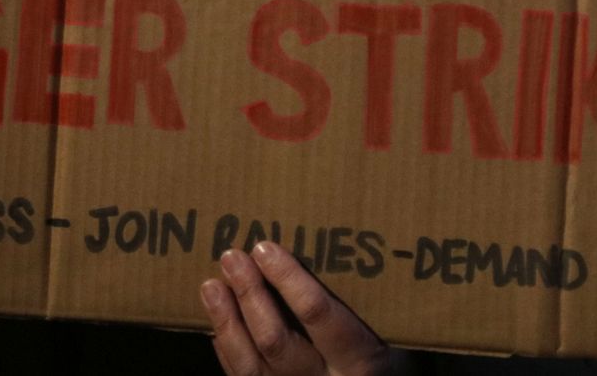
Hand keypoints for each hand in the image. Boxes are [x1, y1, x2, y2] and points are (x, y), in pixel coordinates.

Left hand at [200, 241, 408, 375]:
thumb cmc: (385, 352)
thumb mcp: (384, 327)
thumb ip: (358, 297)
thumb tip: (328, 234)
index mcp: (358, 359)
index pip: (318, 315)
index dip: (288, 279)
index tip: (265, 248)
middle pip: (276, 340)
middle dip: (249, 296)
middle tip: (232, 256)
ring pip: (250, 366)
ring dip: (227, 322)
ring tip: (211, 285)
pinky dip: (227, 349)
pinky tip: (216, 321)